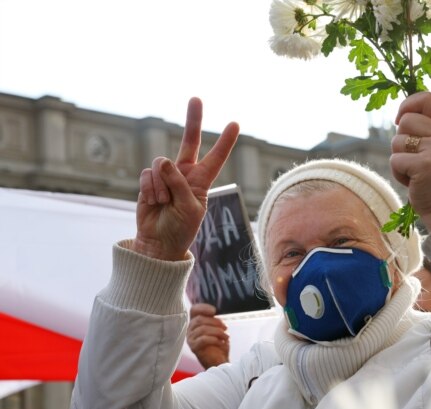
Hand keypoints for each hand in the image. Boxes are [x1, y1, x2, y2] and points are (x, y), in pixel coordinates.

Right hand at [134, 98, 239, 259]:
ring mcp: (166, 176)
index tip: (235, 123)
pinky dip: (150, 189)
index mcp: (202, 181)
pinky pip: (149, 174)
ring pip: (162, 163)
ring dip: (162, 185)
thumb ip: (180, 184)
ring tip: (164, 203)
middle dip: (193, 120)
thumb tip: (164, 161)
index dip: (225, 141)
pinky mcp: (149, 181)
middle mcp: (185, 174)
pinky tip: (154, 202)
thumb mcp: (190, 209)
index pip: (216, 158)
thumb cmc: (180, 229)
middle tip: (196, 98)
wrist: (158, 243)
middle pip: (189, 142)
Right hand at [187, 303, 229, 368]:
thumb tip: (214, 311)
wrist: (219, 361)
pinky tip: (221, 343)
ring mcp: (190, 338)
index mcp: (195, 323)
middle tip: (225, 328)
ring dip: (218, 332)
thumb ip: (214, 319)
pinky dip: (215, 340)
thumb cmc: (219, 344)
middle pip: (200, 319)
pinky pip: (203, 339)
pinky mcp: (193, 347)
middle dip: (215, 322)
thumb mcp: (218, 328)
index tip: (214, 311)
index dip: (203, 308)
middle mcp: (190, 329)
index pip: (194, 310)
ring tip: (226, 337)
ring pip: (203, 329)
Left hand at [391, 92, 430, 230]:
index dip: (408, 104)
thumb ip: (424, 128)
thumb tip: (400, 115)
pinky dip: (398, 173)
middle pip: (405, 121)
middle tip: (414, 158)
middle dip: (401, 141)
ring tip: (414, 171)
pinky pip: (395, 160)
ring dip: (398, 159)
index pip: (427, 97)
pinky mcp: (425, 164)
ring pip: (396, 141)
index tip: (400, 120)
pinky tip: (412, 181)